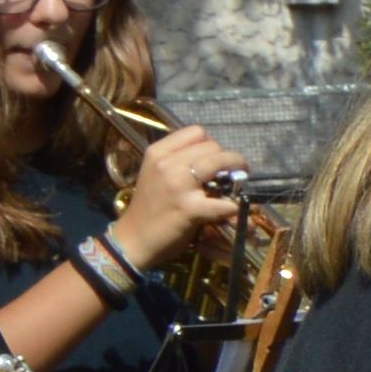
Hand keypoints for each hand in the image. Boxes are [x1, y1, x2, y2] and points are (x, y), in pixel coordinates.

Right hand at [111, 123, 246, 269]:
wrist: (133, 240)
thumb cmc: (149, 207)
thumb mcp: (157, 175)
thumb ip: (180, 162)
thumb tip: (216, 158)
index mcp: (157, 152)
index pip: (196, 132)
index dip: (212, 143)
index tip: (216, 157)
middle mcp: (166, 163)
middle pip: (211, 146)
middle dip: (227, 158)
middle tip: (233, 172)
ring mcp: (178, 185)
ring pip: (219, 162)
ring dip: (236, 172)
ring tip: (237, 184)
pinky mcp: (189, 208)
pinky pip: (223, 201)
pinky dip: (233, 206)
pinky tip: (232, 210)